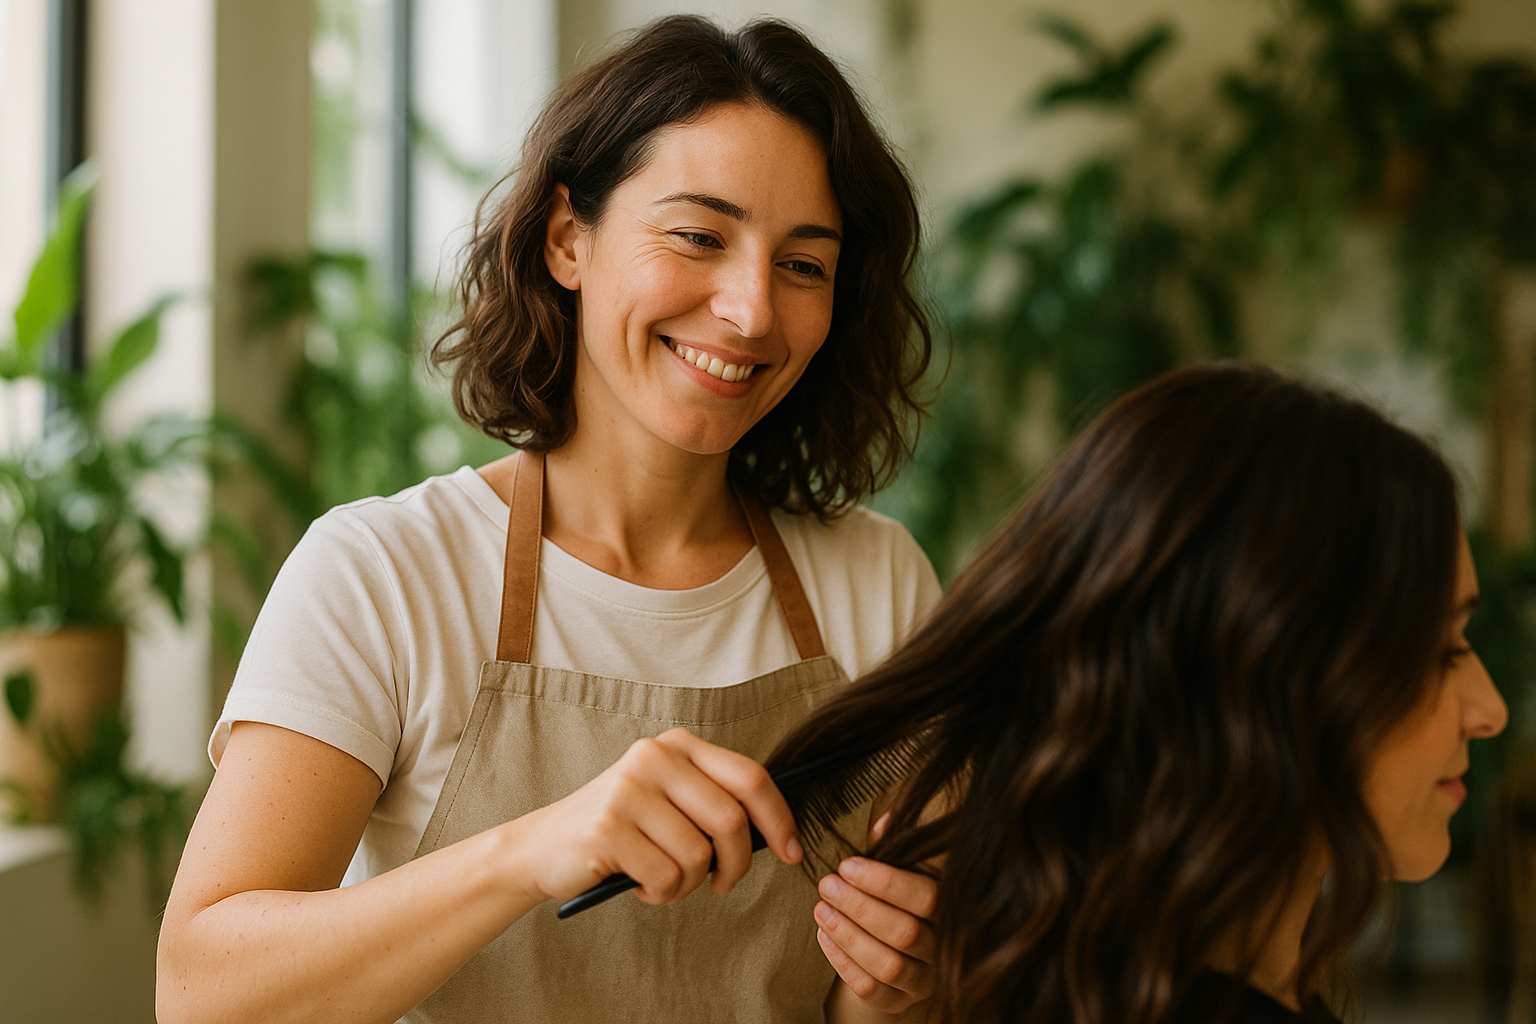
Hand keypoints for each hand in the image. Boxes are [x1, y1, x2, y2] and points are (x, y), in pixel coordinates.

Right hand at [511, 728, 802, 905]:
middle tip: (721, 884)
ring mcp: (629, 789)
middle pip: (731, 820)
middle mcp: (655, 757)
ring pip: (699, 856)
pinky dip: (661, 894)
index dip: (780, 819)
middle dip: (736, 865)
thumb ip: (714, 803)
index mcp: (677, 745)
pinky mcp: (609, 827)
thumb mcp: (669, 800)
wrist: (543, 846)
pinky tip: (639, 885)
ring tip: (664, 880)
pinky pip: (666, 877)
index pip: (750, 777)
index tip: (792, 852)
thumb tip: (778, 832)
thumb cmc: (622, 829)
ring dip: (689, 885)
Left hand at [816, 815, 937, 1016]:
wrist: (894, 949)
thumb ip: (894, 848)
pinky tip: (824, 937)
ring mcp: (924, 980)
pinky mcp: (900, 1002)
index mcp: (949, 909)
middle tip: (827, 885)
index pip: (926, 897)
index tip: (848, 866)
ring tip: (820, 910)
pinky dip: (843, 963)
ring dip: (848, 935)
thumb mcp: (900, 871)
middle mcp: (943, 948)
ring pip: (889, 965)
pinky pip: (873, 990)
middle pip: (905, 932)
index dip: (885, 882)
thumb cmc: (896, 901)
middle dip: (859, 906)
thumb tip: (883, 823)